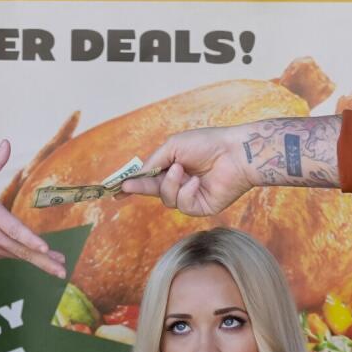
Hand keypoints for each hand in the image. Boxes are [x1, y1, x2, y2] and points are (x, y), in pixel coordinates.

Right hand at [0, 140, 67, 278]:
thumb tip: (6, 143)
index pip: (13, 230)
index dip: (30, 240)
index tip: (45, 249)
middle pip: (20, 251)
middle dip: (44, 262)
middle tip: (62, 271)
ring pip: (15, 255)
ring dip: (36, 260)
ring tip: (56, 266)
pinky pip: (4, 255)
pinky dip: (18, 255)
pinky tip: (30, 255)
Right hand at [120, 126, 255, 216]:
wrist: (235, 153)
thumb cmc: (207, 144)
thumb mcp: (173, 147)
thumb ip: (153, 162)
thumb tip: (136, 175)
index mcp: (173, 167)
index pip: (149, 178)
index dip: (133, 184)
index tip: (116, 190)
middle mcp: (180, 183)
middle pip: (152, 191)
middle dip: (139, 187)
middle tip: (126, 186)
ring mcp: (190, 196)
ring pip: (166, 199)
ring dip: (171, 184)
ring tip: (184, 170)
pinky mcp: (201, 207)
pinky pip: (183, 205)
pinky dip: (187, 192)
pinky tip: (197, 182)